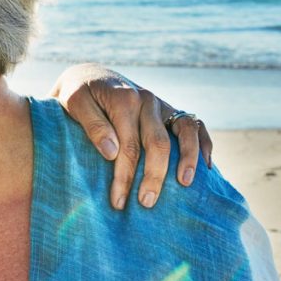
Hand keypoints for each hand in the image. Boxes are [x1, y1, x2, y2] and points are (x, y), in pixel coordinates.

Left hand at [51, 64, 212, 209]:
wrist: (91, 77)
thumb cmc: (79, 95)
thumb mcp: (74, 102)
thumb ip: (92, 125)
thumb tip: (113, 152)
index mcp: (124, 99)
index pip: (129, 145)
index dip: (124, 176)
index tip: (118, 201)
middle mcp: (147, 100)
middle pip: (157, 143)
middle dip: (153, 176)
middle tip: (146, 203)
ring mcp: (162, 105)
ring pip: (185, 131)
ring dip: (188, 159)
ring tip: (184, 184)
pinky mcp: (170, 110)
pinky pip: (195, 125)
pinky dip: (204, 144)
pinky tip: (206, 167)